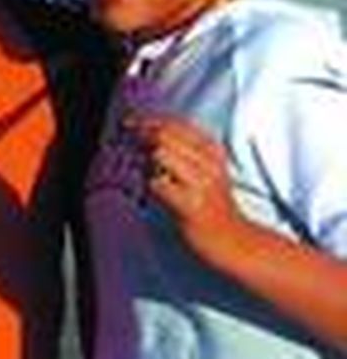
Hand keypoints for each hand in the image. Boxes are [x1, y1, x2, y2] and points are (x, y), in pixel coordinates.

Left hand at [127, 112, 245, 261]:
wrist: (231, 238)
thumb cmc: (212, 204)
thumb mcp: (206, 170)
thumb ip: (182, 150)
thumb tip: (146, 134)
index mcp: (214, 151)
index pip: (178, 124)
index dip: (150, 120)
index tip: (130, 122)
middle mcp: (210, 163)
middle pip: (166, 135)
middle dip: (141, 135)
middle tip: (127, 139)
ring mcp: (201, 183)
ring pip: (161, 154)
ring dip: (147, 162)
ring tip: (150, 174)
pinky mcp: (190, 204)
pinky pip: (157, 184)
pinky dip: (150, 185)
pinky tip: (156, 193)